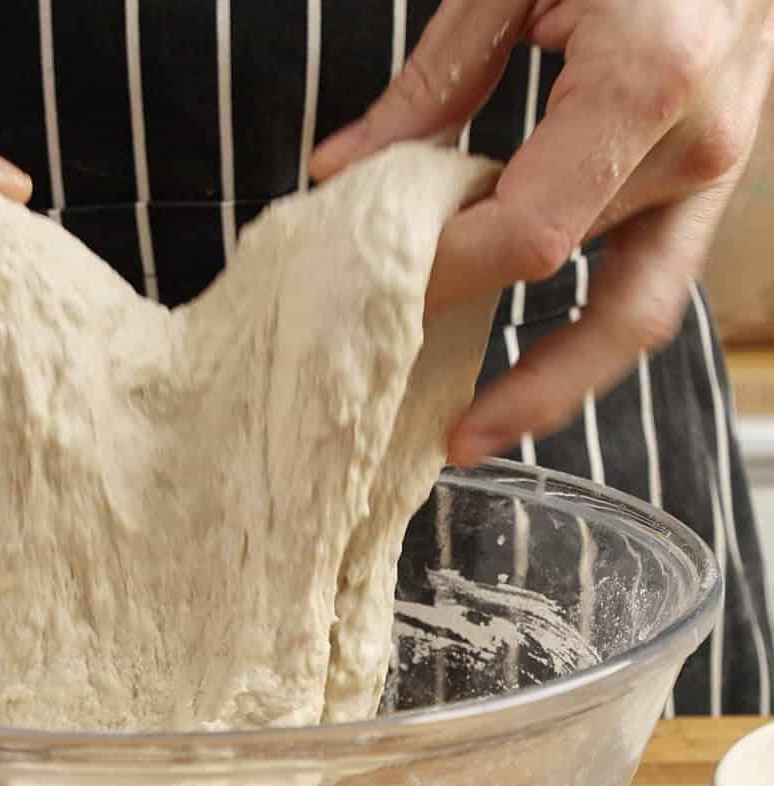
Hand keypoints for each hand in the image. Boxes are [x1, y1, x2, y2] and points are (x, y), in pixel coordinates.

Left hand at [311, 0, 773, 464]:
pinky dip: (580, 346)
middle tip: (398, 392)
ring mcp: (715, 172)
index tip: (377, 295)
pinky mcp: (708, 187)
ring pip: (623, 318)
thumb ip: (431, 84)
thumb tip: (340, 172)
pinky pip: (645, 293)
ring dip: (543, 382)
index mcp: (647, 80)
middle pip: (566, 283)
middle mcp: (696, 144)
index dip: (447, 277)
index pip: (526, 233)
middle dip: (471, 329)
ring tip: (466, 435)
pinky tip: (521, 386)